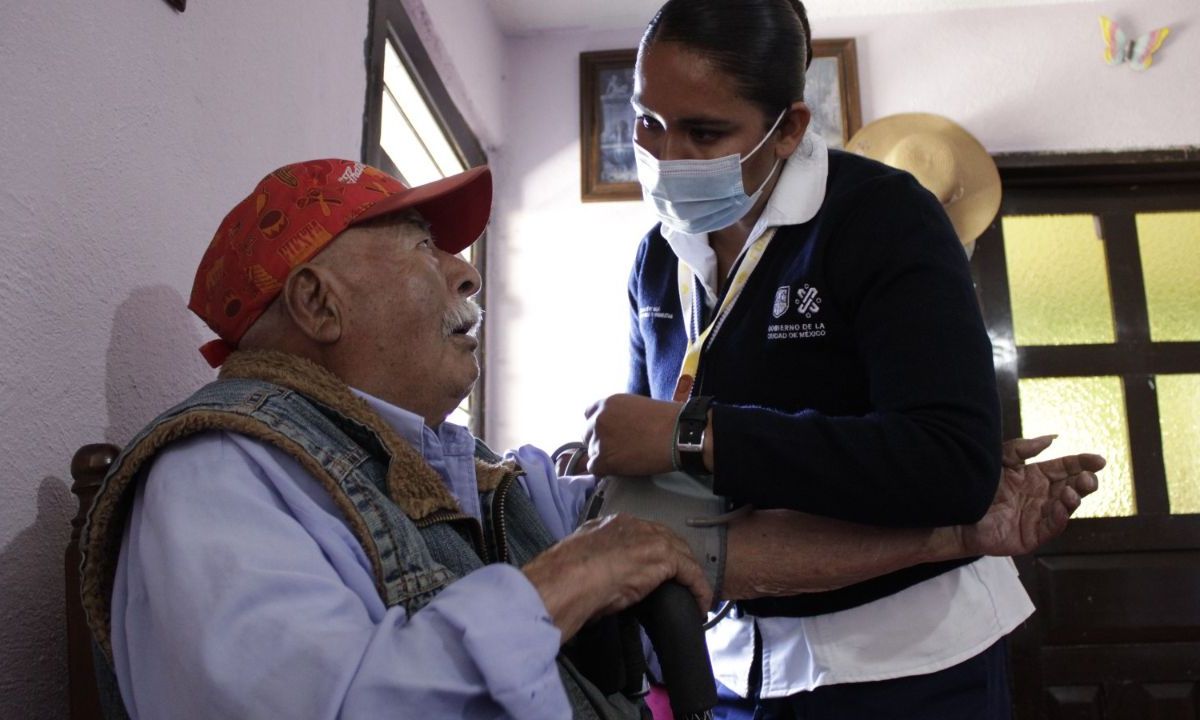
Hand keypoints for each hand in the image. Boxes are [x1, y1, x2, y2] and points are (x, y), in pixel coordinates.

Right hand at [521, 513, 711, 642]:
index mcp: (609, 524)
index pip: (642, 534)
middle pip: (667, 539)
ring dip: (690, 576)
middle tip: (683, 582)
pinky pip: (691, 573)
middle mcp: (632, 524)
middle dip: (678, 560)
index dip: (654, 552)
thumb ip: (595, 564)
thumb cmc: (564, 579)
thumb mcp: (580, 563)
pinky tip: (701, 604)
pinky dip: (699, 588)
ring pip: (682, 554)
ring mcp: (649, 538)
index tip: (658, 570)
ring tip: (695, 595)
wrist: (566, 580)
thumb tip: (602, 583)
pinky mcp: (663, 557)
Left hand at [583, 394, 679, 476]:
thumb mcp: (636, 405)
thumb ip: (619, 414)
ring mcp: (599, 439)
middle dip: (601, 442)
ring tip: (626, 458)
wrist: (678, 434)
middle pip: (587, 435)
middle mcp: (598, 419)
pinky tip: (622, 467)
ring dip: (605, 456)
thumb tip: (615, 427)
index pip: (589, 416)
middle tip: (620, 448)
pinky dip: (606, 470)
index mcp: (606, 403)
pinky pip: (594, 468)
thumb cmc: (666, 420)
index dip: (600, 427)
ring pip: (592, 452)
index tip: (610, 434)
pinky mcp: (603, 459)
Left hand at [958, 436, 1103, 556]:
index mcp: (1035, 476)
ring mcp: (1038, 516)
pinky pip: (1051, 527)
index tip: (1099, 459)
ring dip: (1074, 499)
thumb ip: (1023, 449)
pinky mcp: (1031, 535)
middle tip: (1089, 477)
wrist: (955, 511)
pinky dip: (1060, 517)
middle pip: (1071, 487)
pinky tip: (1062, 506)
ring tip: (1073, 491)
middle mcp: (1040, 496)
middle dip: (1084, 482)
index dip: (1082, 463)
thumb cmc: (976, 485)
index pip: (1065, 467)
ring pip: (1065, 507)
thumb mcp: (1000, 461)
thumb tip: (1052, 438)